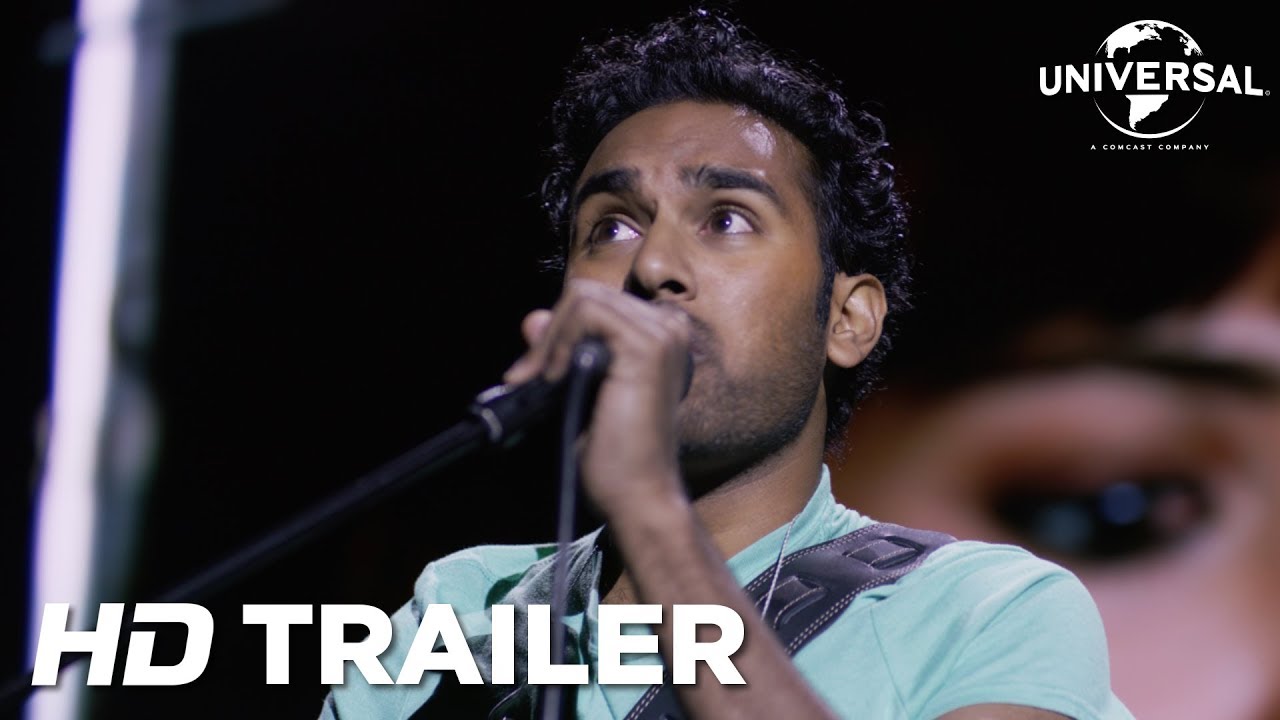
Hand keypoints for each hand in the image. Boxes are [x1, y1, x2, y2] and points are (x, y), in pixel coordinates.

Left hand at [503, 278, 692, 514]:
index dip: (558, 333)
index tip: (536, 374)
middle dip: (550, 335)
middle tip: (531, 378)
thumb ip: (560, 351)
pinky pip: (586, 310)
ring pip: (583, 297)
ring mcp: (662, 333)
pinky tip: (559, 377)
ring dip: (552, 340)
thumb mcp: (576, 390)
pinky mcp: (647, 345)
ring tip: (544, 381)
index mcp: (660, 336)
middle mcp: (668, 328)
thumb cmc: (614, 455)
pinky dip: (560, 341)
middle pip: (586, 293)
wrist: (636, 495)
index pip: (595, 302)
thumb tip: (534, 317)